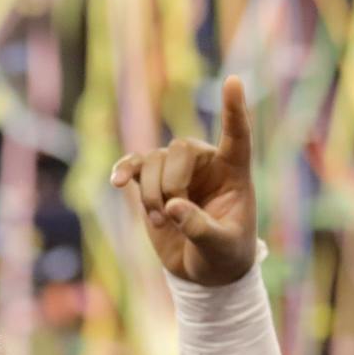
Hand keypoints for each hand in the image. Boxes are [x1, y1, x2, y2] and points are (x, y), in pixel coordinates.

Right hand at [109, 75, 255, 284]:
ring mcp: (177, 172)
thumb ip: (201, 228)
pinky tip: (116, 182)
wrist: (204, 273)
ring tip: (157, 222)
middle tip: (168, 215)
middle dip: (170, 182)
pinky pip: (134, 166)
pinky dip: (124, 171)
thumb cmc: (224, 256)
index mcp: (234, 173)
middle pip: (180, 149)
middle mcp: (206, 165)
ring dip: (150, 192)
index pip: (236, 135)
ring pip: (154, 160)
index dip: (234, 109)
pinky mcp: (152, 183)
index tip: (234, 81)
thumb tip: (172, 207)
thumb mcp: (220, 248)